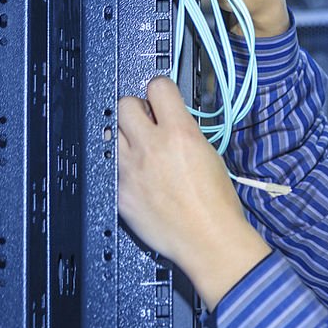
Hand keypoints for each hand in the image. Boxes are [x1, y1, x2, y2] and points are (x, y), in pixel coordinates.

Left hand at [117, 77, 270, 309]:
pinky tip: (137, 179)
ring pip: (110, 133)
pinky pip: (110, 167)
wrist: (209, 240)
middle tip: (146, 124)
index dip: (160, 91)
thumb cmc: (217, 205)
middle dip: (136, 111)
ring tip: (138, 151)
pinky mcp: (120, 192)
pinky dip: (121, 169)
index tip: (160, 98)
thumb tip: (170, 122)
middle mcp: (151, 147)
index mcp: (180, 134)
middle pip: (124, 104)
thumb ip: (185, 134)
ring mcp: (130, 170)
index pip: (158, 86)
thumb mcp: (210, 155)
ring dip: (123, 137)